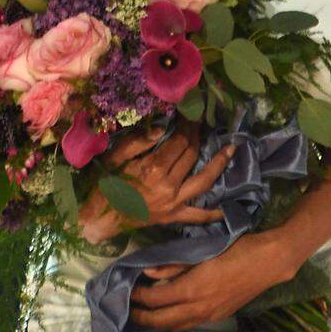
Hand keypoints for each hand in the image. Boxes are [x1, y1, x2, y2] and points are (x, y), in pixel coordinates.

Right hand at [77, 125, 234, 244]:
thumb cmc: (104, 185)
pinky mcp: (173, 217)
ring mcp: (173, 203)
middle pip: (192, 154)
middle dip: (198, 135)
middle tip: (201, 122)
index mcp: (153, 168)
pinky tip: (227, 207)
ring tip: (232, 149)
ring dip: (219, 164)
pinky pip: (197, 216)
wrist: (97, 219)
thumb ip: (137, 142)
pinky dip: (213, 213)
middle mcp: (168, 185)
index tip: (190, 112)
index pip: (179, 141)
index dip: (187, 124)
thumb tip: (161, 129)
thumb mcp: (114, 158)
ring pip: (203, 181)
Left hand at [129, 232, 291, 331]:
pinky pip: (189, 325)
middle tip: (127, 309)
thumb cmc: (237, 249)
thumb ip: (175, 263)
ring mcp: (209, 315)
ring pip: (175, 327)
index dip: (138, 296)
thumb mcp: (204, 251)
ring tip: (143, 315)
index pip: (156, 299)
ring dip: (156, 323)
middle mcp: (198, 308)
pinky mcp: (218, 316)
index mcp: (193, 288)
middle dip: (141, 317)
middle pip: (161, 321)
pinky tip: (170, 314)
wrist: (269, 262)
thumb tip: (149, 272)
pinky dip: (174, 323)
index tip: (126, 288)